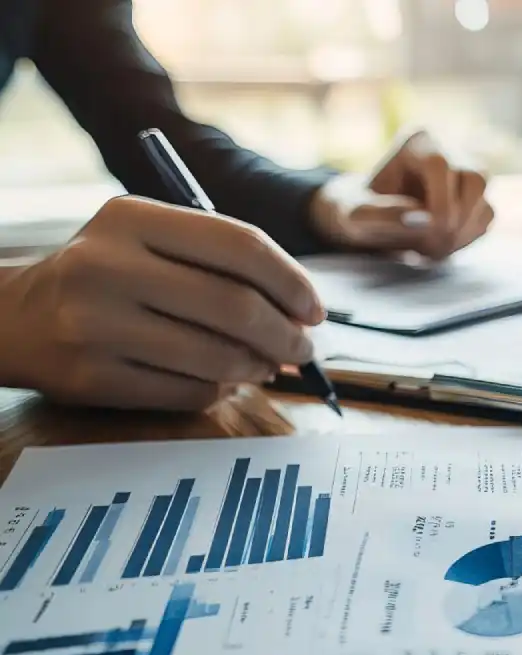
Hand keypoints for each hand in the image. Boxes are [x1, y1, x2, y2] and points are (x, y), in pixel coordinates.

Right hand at [0, 196, 324, 409]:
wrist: (12, 318)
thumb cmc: (107, 274)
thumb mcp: (148, 239)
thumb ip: (219, 260)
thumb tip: (302, 311)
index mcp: (131, 218)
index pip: (240, 245)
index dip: (292, 281)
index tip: (315, 309)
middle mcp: (109, 267)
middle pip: (236, 307)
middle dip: (286, 334)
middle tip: (304, 347)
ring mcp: (97, 325)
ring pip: (218, 357)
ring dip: (261, 367)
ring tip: (270, 364)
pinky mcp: (93, 379)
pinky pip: (189, 392)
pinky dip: (223, 390)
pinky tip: (226, 380)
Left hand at [310, 129, 492, 259]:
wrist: (370, 221)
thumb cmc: (358, 212)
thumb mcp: (355, 215)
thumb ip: (382, 215)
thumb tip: (424, 219)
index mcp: (416, 143)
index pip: (442, 164)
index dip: (440, 200)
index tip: (426, 229)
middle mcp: (448, 150)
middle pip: (476, 178)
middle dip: (458, 217)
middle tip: (432, 243)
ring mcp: (466, 174)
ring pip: (485, 199)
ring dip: (463, 232)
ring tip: (432, 249)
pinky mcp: (476, 198)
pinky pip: (486, 218)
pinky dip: (467, 238)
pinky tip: (440, 245)